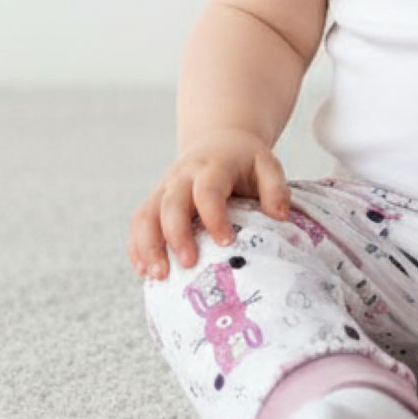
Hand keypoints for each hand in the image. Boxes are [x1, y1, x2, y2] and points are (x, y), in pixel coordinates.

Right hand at [128, 129, 290, 280]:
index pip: (208, 191)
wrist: (219, 142)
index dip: (214, 217)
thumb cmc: (245, 162)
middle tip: (189, 264)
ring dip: (148, 246)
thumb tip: (280, 216)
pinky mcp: (155, 200)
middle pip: (171, 204)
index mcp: (213, 167)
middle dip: (176, 235)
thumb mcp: (267, 165)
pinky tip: (144, 272)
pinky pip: (139, 222)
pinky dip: (137, 247)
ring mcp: (165, 188)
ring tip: (158, 276)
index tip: (226, 243)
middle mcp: (183, 176)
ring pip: (147, 215)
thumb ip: (275, 188)